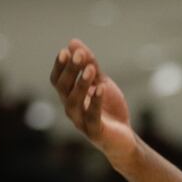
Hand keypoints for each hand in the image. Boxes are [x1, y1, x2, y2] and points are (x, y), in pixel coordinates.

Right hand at [50, 39, 136, 167]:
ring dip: (81, 84)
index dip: (60, 66)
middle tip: (78, 55)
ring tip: (91, 69)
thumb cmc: (109, 110)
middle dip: (70, 70)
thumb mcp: (101, 82)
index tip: (66, 50)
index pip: (58, 80)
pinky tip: (101, 87)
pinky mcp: (94, 132)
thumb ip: (90, 65)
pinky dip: (96, 101)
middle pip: (64, 88)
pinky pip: (92, 116)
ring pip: (74, 102)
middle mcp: (71, 109)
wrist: (124, 138)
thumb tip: (73, 42)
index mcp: (69, 97)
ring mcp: (81, 122)